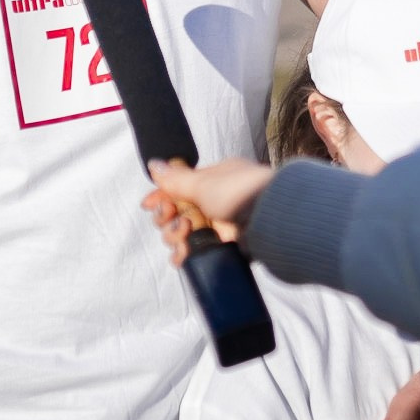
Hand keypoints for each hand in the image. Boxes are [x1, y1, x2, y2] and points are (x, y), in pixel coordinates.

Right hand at [140, 158, 272, 263]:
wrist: (271, 217)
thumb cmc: (240, 191)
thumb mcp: (203, 182)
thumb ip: (176, 179)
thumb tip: (153, 164)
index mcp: (209, 181)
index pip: (176, 190)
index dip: (160, 198)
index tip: (148, 205)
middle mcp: (211, 203)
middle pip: (174, 214)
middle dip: (168, 218)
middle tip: (179, 220)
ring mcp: (217, 226)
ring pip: (181, 235)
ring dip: (175, 236)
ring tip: (186, 233)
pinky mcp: (222, 248)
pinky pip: (195, 253)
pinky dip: (185, 255)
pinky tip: (183, 256)